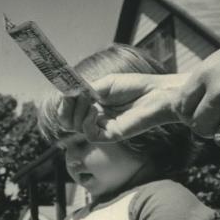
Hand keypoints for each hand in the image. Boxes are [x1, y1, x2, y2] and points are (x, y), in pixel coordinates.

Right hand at [58, 38, 219, 149]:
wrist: (156, 95)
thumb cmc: (135, 87)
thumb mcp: (104, 84)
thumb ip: (84, 91)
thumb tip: (66, 94)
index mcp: (93, 105)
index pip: (68, 111)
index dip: (63, 104)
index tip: (64, 92)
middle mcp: (95, 118)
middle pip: (67, 121)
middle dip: (66, 108)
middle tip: (73, 96)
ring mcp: (101, 127)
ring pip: (76, 127)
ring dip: (78, 111)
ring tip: (89, 99)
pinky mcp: (109, 136)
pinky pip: (88, 134)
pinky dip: (87, 122)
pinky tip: (95, 111)